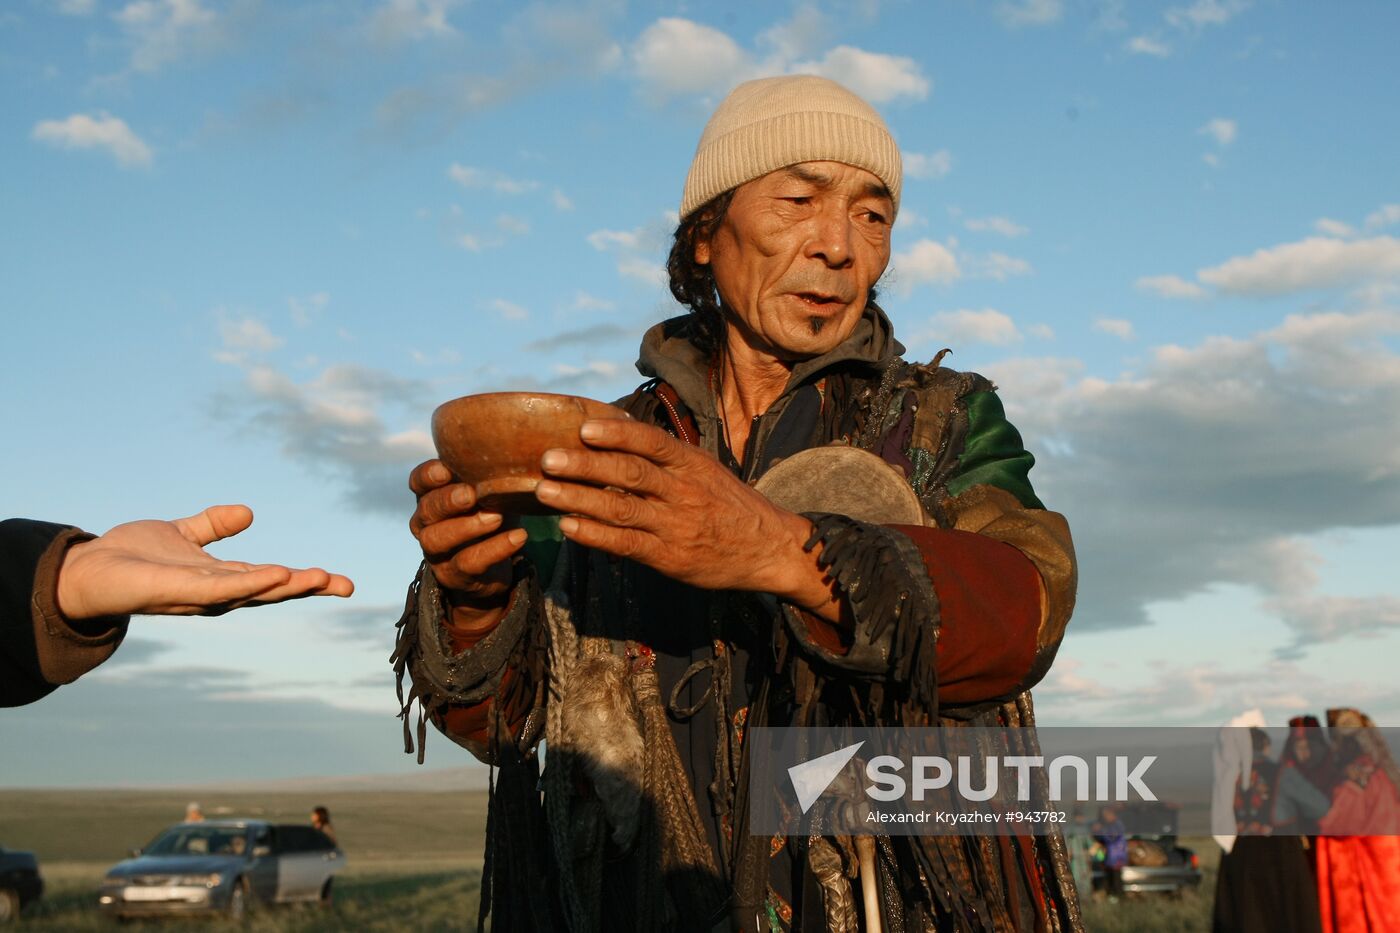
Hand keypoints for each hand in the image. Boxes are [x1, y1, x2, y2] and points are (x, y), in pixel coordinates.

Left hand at [56, 505, 353, 619]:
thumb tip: (249, 512)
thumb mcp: (180, 533)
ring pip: (251, 593)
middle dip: (307, 588)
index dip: (306, 580)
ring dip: (287, 586)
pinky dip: (249, 584)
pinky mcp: (177, 593)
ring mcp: (199, 596)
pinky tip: (274, 574)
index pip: (272, 579)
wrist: (84, 572)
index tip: (342, 580)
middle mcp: (216, 593)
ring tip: (319, 578)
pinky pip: (219, 589)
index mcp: (222, 579)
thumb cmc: (131, 559)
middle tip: (345, 584)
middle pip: (271, 592)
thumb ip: (212, 525)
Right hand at [408, 460, 526, 614]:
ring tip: (497, 516)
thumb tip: (519, 439)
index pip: (418, 482)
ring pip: (437, 539)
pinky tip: (518, 536)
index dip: (427, 476)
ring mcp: (436, 551)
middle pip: (426, 510)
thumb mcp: (490, 491)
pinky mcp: (454, 574)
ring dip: (466, 526)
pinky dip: (494, 549)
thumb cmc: (491, 515)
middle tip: (472, 494)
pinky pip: (468, 562)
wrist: (493, 567)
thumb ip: (491, 471)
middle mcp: (426, 524)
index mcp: (431, 496)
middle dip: (447, 501)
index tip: (445, 470)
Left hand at [534, 418, 838, 614]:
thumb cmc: (729, 504)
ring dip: (579, 499)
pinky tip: (569, 527)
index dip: (617, 434)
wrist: (768, 548)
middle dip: (585, 465)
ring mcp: (675, 525)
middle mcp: (682, 491)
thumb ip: (666, 457)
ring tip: (544, 491)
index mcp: (691, 464)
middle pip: (629, 474)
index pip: (651, 442)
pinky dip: (595, 535)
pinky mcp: (669, 557)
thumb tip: (617, 430)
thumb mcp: (705, 470)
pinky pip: (626, 544)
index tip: (583, 428)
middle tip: (547, 459)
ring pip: (621, 509)